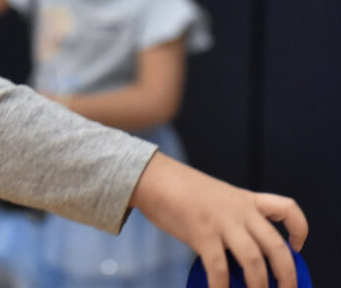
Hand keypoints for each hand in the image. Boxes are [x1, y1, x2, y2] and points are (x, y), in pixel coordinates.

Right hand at [129, 152, 306, 287]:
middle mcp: (239, 211)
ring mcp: (221, 222)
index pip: (286, 209)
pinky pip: (219, 268)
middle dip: (286, 275)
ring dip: (259, 286)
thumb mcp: (217, 197)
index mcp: (245, 200)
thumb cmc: (181, 190)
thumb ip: (233, 219)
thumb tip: (240, 255)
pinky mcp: (201, 233)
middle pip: (276, 246)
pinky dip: (221, 287)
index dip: (299, 230)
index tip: (296, 247)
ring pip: (254, 261)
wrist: (153, 177)